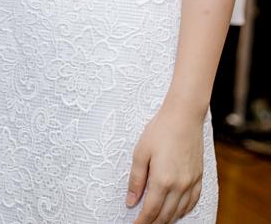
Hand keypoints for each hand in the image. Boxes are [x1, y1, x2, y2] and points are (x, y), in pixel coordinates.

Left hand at [127, 103, 203, 222]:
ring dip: (167, 219)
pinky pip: (193, 202)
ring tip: (156, 220)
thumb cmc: (160, 130)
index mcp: (163, 181)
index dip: (142, 222)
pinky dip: (183, 211)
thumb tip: (131, 201)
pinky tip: (176, 211)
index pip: (151, 211)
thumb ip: (136, 179)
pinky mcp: (199, 177)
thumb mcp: (141, 152)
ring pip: (179, 212)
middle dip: (153, 223)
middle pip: (165, 215)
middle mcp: (179, 186)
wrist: (184, 116)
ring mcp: (191, 183)